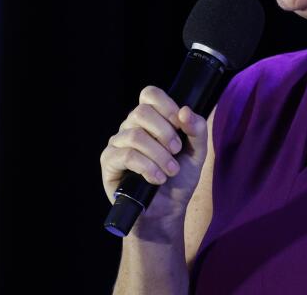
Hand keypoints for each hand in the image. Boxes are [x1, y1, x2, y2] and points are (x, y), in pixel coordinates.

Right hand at [100, 85, 208, 223]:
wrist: (167, 211)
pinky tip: (157, 178)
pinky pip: (125, 155)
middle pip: (141, 111)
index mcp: (152, 120)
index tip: (181, 124)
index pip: (150, 94)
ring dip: (158, 154)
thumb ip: (197, 129)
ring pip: (135, 135)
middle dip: (165, 132)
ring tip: (170, 171)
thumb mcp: (197, 153)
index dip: (166, 105)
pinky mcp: (109, 162)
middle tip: (177, 151)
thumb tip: (185, 111)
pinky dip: (146, 167)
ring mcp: (118, 144)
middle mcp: (132, 127)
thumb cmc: (179, 179)